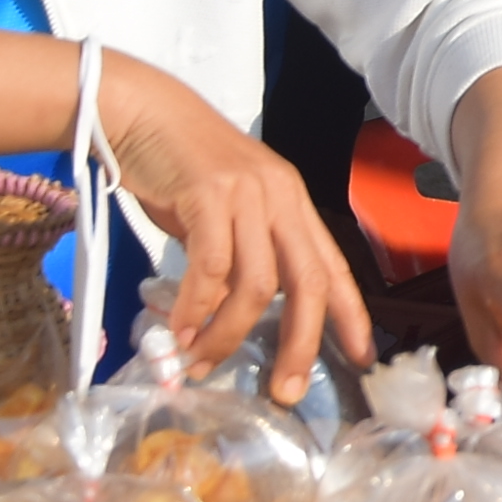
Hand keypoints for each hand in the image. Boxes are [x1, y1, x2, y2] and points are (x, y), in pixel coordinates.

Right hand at [100, 52, 370, 403]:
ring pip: (257, 283)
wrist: (141, 111)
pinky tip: (180, 333)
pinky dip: (196, 308)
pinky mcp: (208, 195)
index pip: (333, 266)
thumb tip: (234, 312)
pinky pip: (211, 267)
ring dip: (230, 334)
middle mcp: (280, 198)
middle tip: (284, 389)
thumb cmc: (179, 166)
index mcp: (292, 204)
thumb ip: (240, 253)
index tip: (360, 358)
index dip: (351, 315)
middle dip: (301, 343)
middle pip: (307, 283)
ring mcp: (247, 194)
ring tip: (202, 363)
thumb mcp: (225, 210)